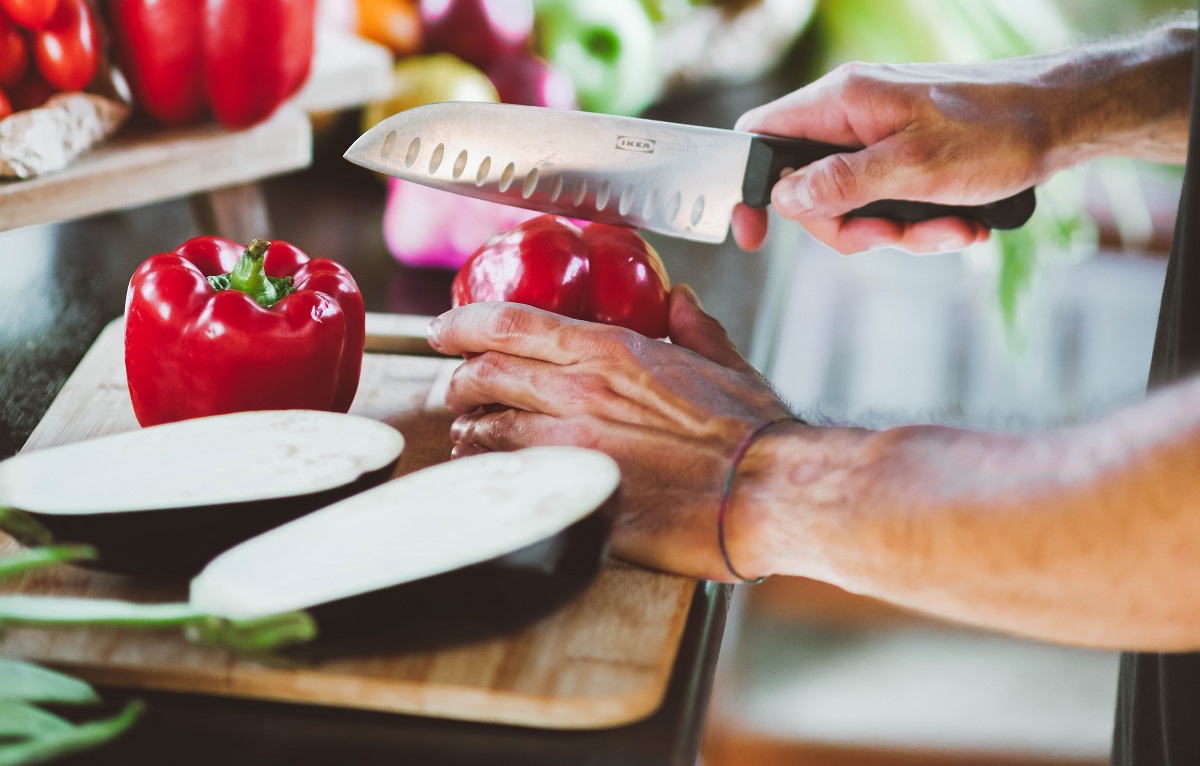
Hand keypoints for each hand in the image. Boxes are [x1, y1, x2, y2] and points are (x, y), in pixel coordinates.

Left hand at [427, 285, 791, 580]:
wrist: (767, 490)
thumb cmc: (751, 432)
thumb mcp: (725, 362)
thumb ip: (694, 328)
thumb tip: (681, 301)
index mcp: (610, 351)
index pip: (510, 322)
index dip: (463, 323)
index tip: (444, 329)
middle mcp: (578, 392)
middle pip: (484, 373)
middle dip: (459, 380)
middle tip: (458, 387)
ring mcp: (572, 446)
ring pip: (487, 429)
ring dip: (470, 430)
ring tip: (470, 434)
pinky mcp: (576, 494)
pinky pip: (511, 480)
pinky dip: (492, 473)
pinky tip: (494, 476)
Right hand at [732, 60, 1060, 253]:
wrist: (1065, 118)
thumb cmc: (997, 131)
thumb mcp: (912, 168)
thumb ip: (840, 183)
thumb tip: (783, 197)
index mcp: (842, 101)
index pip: (761, 138)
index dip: (749, 188)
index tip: (755, 235)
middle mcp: (853, 113)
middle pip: (807, 186)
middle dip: (847, 226)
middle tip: (888, 237)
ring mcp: (879, 133)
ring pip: (852, 202)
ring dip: (894, 231)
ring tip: (944, 231)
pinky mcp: (905, 152)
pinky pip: (887, 200)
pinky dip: (918, 222)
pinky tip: (958, 225)